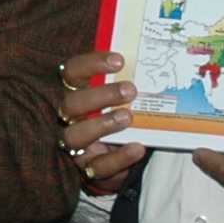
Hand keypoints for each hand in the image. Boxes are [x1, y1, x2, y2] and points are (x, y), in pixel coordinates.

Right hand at [57, 50, 147, 195]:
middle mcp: (70, 119)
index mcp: (76, 93)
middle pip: (71, 104)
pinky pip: (98, 166)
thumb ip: (127, 80)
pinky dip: (119, 157)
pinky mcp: (90, 169)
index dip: (91, 64)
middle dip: (100, 96)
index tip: (119, 60)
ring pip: (74, 136)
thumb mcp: (122, 98)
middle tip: (131, 90)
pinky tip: (138, 147)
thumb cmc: (119, 117)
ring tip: (128, 117)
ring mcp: (77, 146)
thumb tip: (153, 53)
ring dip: (102, 124)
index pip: (71, 73)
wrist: (121, 158)